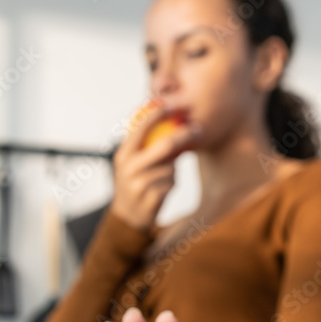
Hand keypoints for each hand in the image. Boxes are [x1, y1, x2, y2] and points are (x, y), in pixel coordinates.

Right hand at [109, 101, 200, 231]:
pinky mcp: (149, 199)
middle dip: (182, 135)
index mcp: (123, 154)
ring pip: (170, 167)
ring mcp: (138, 184)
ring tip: (160, 179)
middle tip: (197, 129)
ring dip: (172, 171)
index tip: (173, 104)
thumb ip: (146, 145)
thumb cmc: (136, 182)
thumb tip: (172, 121)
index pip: (140, 128)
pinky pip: (171, 184)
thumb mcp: (133, 162)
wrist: (127, 217)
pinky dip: (171, 185)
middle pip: (163, 145)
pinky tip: (160, 192)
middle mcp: (128, 167)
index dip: (157, 113)